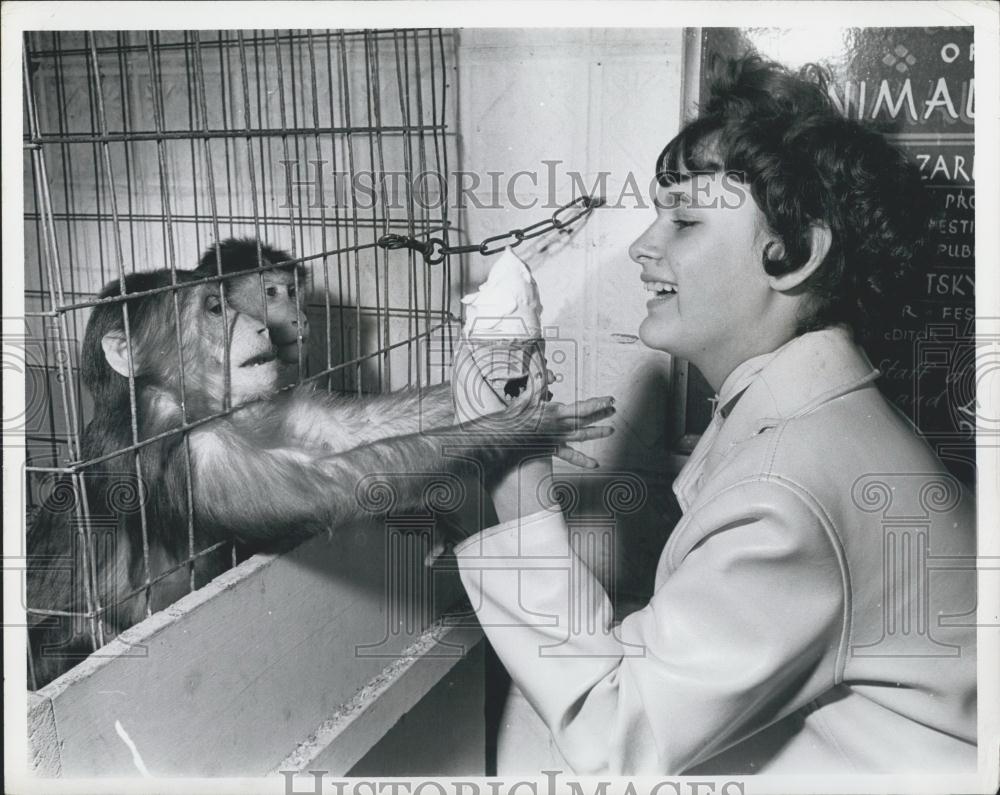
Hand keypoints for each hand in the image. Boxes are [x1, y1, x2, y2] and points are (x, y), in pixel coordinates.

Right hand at [451, 338, 614, 468]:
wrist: (502, 437)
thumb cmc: (513, 416)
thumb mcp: (526, 396)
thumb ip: (539, 382)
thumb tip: (549, 372)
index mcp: (555, 412)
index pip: (583, 408)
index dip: (598, 404)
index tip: (610, 399)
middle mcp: (559, 427)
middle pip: (585, 421)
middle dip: (601, 415)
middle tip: (614, 410)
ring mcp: (557, 439)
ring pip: (581, 436)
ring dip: (597, 432)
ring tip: (610, 431)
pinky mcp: (551, 448)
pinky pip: (569, 455)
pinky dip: (583, 460)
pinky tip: (594, 464)